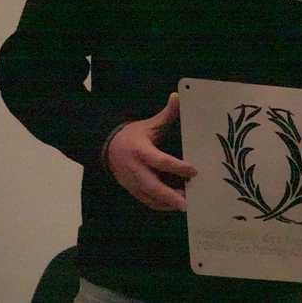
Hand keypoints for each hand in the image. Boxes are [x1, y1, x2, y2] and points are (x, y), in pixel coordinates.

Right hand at [105, 92, 195, 210]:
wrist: (107, 147)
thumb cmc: (132, 135)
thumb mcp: (149, 124)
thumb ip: (166, 114)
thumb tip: (178, 96)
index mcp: (140, 151)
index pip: (159, 161)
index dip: (177, 167)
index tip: (194, 171)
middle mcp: (135, 169)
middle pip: (152, 185)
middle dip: (170, 195)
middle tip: (187, 202)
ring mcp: (131, 182)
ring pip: (149, 197)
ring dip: (167, 203)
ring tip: (186, 205)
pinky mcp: (131, 190)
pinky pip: (146, 201)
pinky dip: (160, 205)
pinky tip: (175, 206)